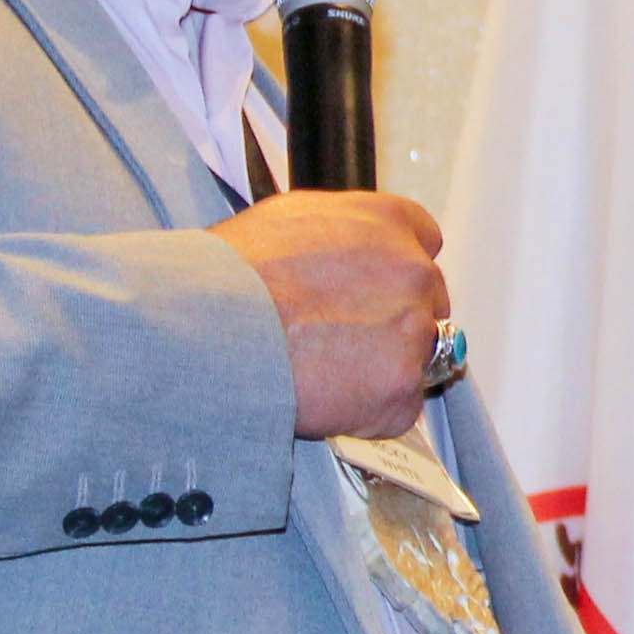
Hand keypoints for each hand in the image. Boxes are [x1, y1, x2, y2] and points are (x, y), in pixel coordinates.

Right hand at [213, 190, 449, 440]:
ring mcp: (414, 330)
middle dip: (393, 321)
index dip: (394, 272)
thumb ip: (338, 234)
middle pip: (427, 302)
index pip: (424, 242)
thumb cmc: (227, 274)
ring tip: (323, 372)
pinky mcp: (401, 386)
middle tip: (339, 339)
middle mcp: (413, 271)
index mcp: (388, 222)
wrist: (206, 327)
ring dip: (383, 368)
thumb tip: (341, 255)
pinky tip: (325, 400)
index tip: (373, 291)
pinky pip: (398, 408)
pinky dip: (369, 413)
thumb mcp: (285, 220)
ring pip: (419, 356)